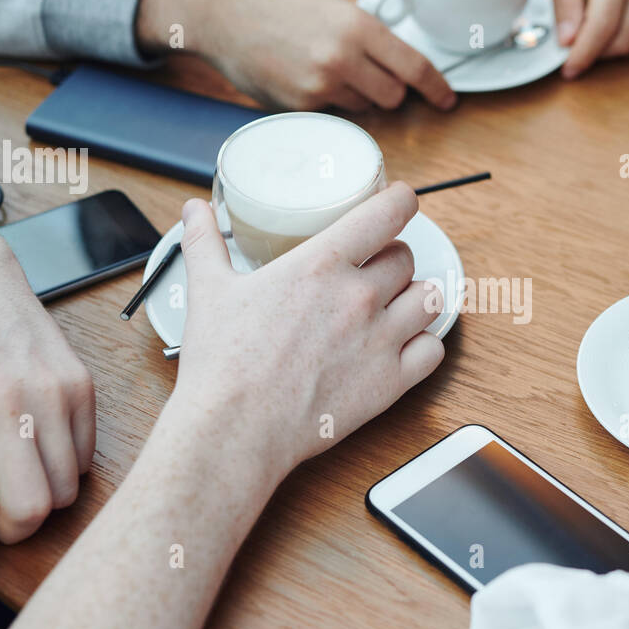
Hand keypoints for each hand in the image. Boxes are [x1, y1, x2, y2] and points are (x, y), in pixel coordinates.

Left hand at [0, 237, 94, 616]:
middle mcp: (1, 410)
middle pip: (31, 510)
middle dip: (17, 528)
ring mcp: (48, 395)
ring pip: (66, 488)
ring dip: (42, 494)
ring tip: (16, 466)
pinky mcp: (81, 385)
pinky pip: (86, 456)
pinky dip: (64, 464)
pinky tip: (38, 438)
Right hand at [137, 0, 456, 111]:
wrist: (226, 16)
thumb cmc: (281, 9)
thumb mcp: (334, 9)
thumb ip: (369, 38)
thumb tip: (402, 69)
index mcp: (357, 26)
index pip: (413, 66)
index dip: (436, 87)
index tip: (447, 100)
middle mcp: (343, 56)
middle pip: (393, 96)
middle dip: (389, 92)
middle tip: (367, 77)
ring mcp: (321, 84)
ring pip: (364, 107)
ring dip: (356, 97)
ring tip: (325, 71)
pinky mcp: (301, 106)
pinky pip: (334, 116)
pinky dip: (328, 104)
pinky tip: (305, 81)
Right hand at [171, 182, 443, 479]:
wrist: (236, 427)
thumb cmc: (224, 363)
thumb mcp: (209, 290)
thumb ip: (206, 244)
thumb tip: (195, 213)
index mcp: (322, 264)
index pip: (388, 212)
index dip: (400, 201)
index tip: (399, 203)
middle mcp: (360, 296)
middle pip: (406, 256)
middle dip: (391, 259)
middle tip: (372, 271)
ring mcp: (380, 339)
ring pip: (429, 299)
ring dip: (415, 297)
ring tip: (395, 305)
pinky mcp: (390, 381)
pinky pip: (434, 350)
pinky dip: (424, 345)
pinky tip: (404, 346)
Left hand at [545, 0, 628, 77]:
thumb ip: (564, 4)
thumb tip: (569, 44)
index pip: (605, 25)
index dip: (584, 54)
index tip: (568, 70)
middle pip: (622, 40)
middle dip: (594, 52)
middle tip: (569, 46)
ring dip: (605, 44)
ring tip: (584, 21)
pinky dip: (619, 32)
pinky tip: (604, 12)